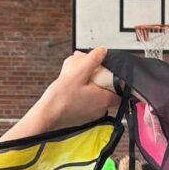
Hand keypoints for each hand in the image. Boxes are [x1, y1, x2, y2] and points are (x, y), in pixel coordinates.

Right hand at [0, 48, 118, 142]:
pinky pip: (88, 104)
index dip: (116, 78)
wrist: (46, 117)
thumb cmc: (60, 98)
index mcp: (105, 98)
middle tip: (89, 72)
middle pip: (108, 91)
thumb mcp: (77, 74)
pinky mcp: (83, 118)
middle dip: (100, 80)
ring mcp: (93, 115)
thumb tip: (103, 51)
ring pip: (97, 97)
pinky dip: (83, 96)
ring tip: (77, 80)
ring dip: (90, 87)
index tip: (108, 71)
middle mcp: (102, 109)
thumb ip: (92, 61)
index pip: (122, 88)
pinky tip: (72, 90)